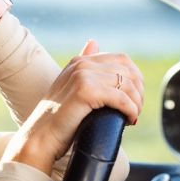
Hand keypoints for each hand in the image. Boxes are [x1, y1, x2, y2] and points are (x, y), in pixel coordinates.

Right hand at [3, 40, 143, 174]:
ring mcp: (82, 76)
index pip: (122, 60)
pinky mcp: (86, 91)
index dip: (135, 78)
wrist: (41, 138)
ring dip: (136, 103)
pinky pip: (121, 98)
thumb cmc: (58, 119)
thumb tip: (94, 42)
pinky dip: (130, 110)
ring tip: (132, 117)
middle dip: (138, 92)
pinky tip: (129, 120)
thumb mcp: (71, 87)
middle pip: (128, 71)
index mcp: (79, 61)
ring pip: (127, 85)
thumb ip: (84, 68)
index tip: (135, 98)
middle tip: (135, 110)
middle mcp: (81, 64)